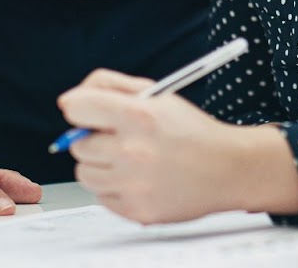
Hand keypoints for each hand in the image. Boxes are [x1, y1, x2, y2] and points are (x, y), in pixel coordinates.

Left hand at [58, 69, 247, 224]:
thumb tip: (68, 102)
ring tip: (130, 160)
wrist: (229, 169)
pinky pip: (101, 197)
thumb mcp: (157, 94)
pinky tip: (139, 179)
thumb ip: (110, 87)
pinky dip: (114, 188)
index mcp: (139, 115)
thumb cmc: (191, 130)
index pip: (76, 108)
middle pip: (77, 146)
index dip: (79, 108)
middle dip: (94, 139)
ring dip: (101, 165)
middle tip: (121, 138)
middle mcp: (133, 151)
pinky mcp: (137, 211)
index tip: (85, 112)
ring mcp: (134, 185)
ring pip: (84, 174)